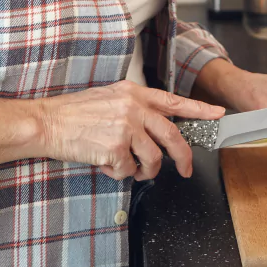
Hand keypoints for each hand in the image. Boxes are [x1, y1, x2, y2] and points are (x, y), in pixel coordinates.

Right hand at [37, 82, 223, 180]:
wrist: (48, 122)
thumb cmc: (75, 113)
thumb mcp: (110, 99)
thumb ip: (135, 109)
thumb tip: (155, 129)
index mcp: (134, 93)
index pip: (174, 102)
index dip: (199, 109)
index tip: (217, 114)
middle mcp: (134, 108)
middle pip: (172, 136)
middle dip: (183, 157)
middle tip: (185, 169)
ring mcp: (126, 128)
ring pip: (153, 159)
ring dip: (145, 171)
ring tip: (130, 168)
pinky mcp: (115, 148)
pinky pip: (129, 171)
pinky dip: (120, 173)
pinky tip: (106, 164)